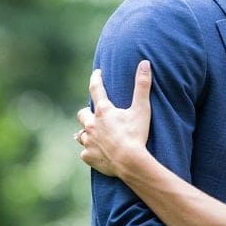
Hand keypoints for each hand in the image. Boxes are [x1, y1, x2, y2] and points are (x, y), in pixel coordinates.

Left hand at [75, 60, 153, 175]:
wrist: (130, 162)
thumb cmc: (136, 135)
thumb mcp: (141, 109)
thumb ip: (142, 85)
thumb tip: (145, 63)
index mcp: (103, 111)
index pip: (96, 89)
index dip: (96, 79)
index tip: (97, 73)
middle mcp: (91, 125)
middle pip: (82, 114)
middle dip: (87, 112)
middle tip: (94, 113)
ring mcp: (88, 142)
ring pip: (81, 134)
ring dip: (86, 133)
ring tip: (93, 134)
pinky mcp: (88, 157)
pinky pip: (85, 152)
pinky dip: (90, 151)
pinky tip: (97, 152)